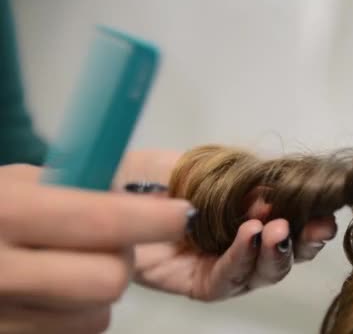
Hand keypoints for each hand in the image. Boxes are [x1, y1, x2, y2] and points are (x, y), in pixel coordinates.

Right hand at [0, 165, 192, 332]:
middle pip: (108, 280)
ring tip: (69, 267)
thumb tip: (147, 201)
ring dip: (99, 291)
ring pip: (97, 314)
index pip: (98, 220)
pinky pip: (74, 333)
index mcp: (6, 214)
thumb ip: (75, 191)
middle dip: (122, 259)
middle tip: (110, 242)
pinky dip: (76, 314)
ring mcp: (3, 318)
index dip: (152, 219)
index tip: (184, 213)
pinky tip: (52, 294)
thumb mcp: (15, 184)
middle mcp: (2, 272)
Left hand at [115, 151, 337, 300]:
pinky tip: (249, 237)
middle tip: (314, 225)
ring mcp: (223, 265)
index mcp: (249, 212)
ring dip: (276, 252)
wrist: (109, 187)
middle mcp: (243, 241)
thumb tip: (281, 192)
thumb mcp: (208, 166)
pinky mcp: (199, 284)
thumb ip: (246, 180)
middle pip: (285, 252)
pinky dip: (242, 259)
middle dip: (304, 241)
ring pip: (263, 272)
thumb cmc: (156, 173)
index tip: (326, 206)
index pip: (290, 219)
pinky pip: (228, 280)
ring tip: (277, 230)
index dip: (311, 216)